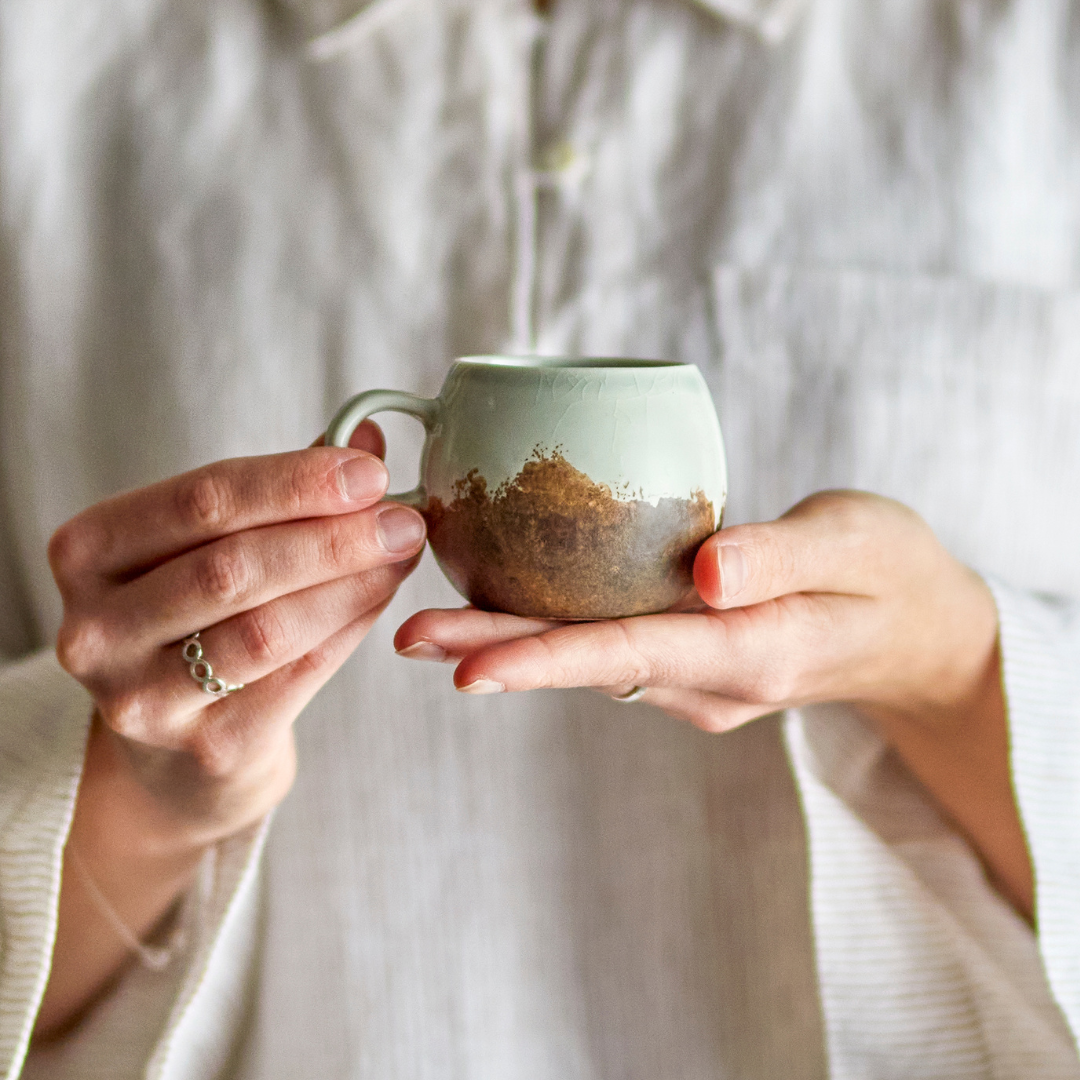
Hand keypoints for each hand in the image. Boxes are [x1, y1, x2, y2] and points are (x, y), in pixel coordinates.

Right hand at [41, 422, 424, 1033]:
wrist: (179, 744)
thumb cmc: (197, 615)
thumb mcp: (213, 543)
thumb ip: (281, 491)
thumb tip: (366, 437)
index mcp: (87, 551)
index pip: (200, 500)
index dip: (295, 483)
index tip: (371, 473)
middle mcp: (96, 628)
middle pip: (232, 568)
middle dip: (332, 537)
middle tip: (405, 520)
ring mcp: (142, 698)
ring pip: (265, 630)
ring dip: (351, 585)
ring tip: (402, 555)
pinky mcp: (205, 746)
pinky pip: (297, 677)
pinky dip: (350, 629)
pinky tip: (381, 598)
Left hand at [396, 491, 1030, 917]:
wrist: (913, 631)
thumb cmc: (888, 571)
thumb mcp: (854, 543)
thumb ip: (783, 556)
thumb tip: (706, 572)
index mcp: (751, 654)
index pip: (631, 654)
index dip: (544, 660)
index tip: (465, 669)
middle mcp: (711, 681)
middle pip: (588, 664)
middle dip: (495, 653)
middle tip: (405, 638)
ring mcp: (697, 681)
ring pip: (589, 661)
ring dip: (510, 644)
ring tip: (425, 624)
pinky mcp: (689, 663)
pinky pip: (609, 648)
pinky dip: (551, 631)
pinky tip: (502, 607)